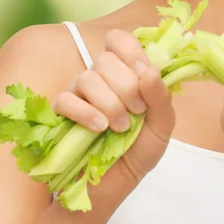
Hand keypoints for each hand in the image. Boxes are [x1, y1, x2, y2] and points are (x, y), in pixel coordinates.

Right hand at [52, 29, 174, 187]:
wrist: (114, 184)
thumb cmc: (139, 150)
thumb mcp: (162, 126)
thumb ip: (161, 97)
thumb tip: (149, 70)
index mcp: (124, 71)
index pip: (119, 39)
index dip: (131, 52)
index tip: (143, 74)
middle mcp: (100, 77)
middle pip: (105, 59)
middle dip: (126, 86)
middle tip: (136, 111)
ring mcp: (79, 93)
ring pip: (87, 78)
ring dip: (109, 104)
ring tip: (120, 127)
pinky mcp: (62, 114)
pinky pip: (65, 100)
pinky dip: (85, 113)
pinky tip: (99, 128)